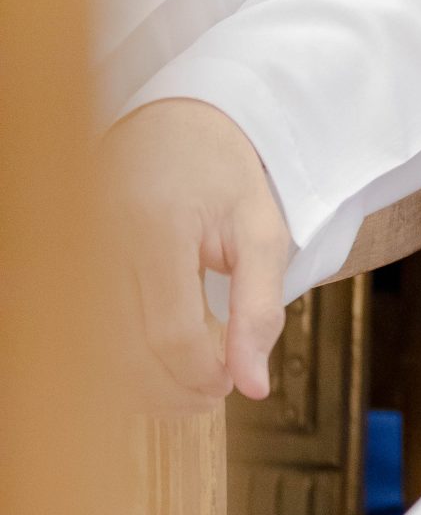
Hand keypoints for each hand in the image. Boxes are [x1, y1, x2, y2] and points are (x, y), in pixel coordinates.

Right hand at [101, 99, 290, 410]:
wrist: (173, 123)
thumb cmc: (223, 175)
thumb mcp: (261, 230)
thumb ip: (260, 308)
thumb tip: (254, 387)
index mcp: (155, 226)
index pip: (170, 333)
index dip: (202, 374)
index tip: (232, 381)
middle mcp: (102, 242)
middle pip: (127, 354)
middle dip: (175, 391)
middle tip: (216, 391)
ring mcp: (75, 255)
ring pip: (99, 355)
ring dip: (146, 387)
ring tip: (193, 382)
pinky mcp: (66, 266)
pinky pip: (84, 337)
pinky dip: (122, 364)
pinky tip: (159, 363)